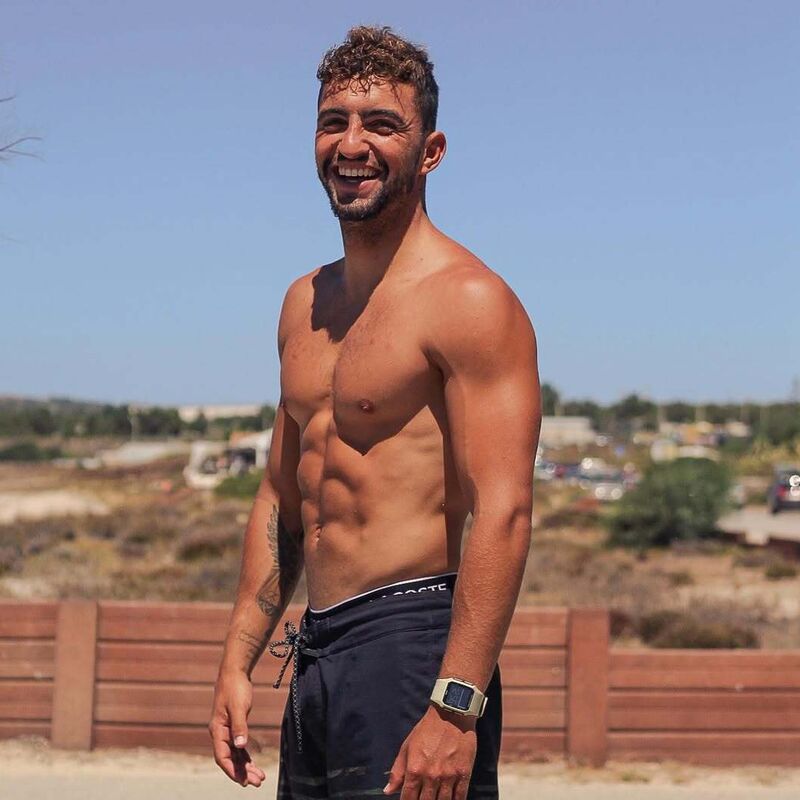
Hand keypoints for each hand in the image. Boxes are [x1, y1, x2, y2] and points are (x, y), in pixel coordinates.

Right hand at [209, 668, 265, 787]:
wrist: (235, 671)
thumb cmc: (235, 687)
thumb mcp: (238, 706)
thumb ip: (240, 726)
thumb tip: (241, 746)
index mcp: (218, 729)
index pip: (222, 756)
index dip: (232, 770)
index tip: (243, 781)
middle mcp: (220, 733)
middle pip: (230, 758)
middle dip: (242, 772)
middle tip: (257, 782)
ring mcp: (226, 730)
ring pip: (235, 754)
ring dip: (245, 766)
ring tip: (259, 778)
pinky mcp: (234, 726)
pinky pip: (238, 747)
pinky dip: (245, 756)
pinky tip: (253, 764)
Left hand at [384, 704, 476, 799]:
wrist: (451, 714)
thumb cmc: (427, 729)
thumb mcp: (407, 746)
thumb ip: (397, 771)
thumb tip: (388, 791)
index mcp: (414, 769)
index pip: (408, 798)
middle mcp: (431, 776)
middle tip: (422, 799)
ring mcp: (448, 776)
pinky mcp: (464, 774)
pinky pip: (460, 797)